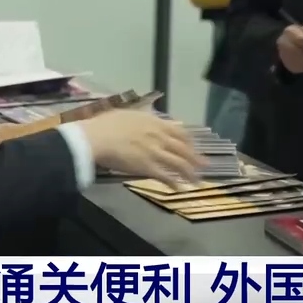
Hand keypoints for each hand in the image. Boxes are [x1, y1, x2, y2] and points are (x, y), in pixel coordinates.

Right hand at [82, 110, 204, 184]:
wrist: (97, 137)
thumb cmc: (107, 124)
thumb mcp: (129, 113)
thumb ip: (143, 116)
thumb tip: (150, 115)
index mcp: (155, 122)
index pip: (179, 132)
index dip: (189, 141)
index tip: (193, 147)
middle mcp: (159, 136)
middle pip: (183, 149)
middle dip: (196, 158)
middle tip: (205, 166)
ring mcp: (155, 152)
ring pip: (179, 164)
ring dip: (190, 173)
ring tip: (197, 181)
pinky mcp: (148, 167)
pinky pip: (165, 176)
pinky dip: (174, 183)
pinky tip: (179, 189)